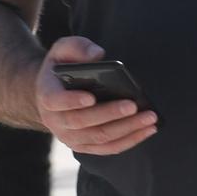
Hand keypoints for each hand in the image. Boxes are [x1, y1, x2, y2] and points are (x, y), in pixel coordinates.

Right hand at [35, 36, 157, 154]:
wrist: (55, 91)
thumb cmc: (63, 67)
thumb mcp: (64, 49)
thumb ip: (78, 47)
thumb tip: (97, 55)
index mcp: (47, 95)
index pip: (55, 101)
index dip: (71, 101)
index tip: (90, 97)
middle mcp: (55, 121)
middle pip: (82, 122)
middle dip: (109, 114)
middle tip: (133, 105)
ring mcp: (70, 136)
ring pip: (98, 137)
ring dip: (126, 129)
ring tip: (149, 118)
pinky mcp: (85, 145)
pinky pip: (107, 148)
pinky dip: (129, 140)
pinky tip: (148, 130)